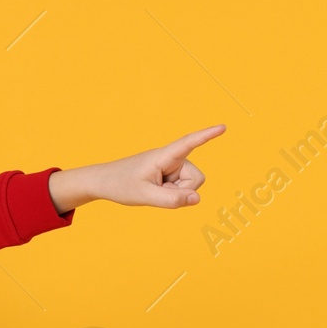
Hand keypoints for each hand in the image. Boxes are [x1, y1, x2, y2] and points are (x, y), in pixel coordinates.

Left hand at [48, 125, 225, 211]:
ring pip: (191, 185)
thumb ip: (172, 200)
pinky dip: (172, 193)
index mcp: (163, 156)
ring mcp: (170, 166)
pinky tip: (155, 190)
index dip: (207, 135)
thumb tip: (198, 199)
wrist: (103, 182)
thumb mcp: (145, 196)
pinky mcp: (168, 173)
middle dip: (183, 190)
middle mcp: (170, 158)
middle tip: (156, 191)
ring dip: (176, 193)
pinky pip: (182, 188)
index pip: (188, 143)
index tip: (223, 127)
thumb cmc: (120, 185)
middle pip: (196, 178)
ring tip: (153, 190)